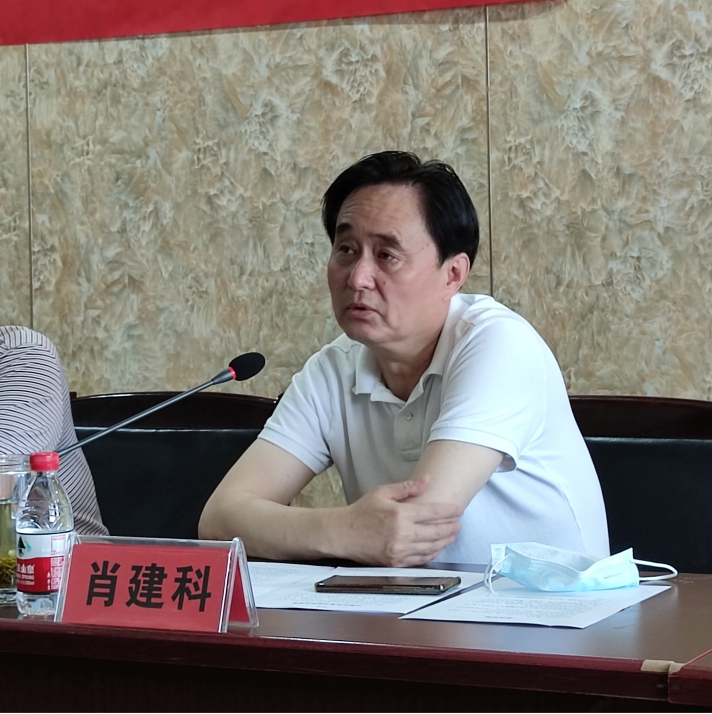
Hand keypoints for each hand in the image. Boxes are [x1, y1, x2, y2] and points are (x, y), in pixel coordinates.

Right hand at [333, 477, 462, 566]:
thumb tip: (426, 480)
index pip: (432, 512)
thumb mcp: (382, 492)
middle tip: (458, 524)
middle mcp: (402, 533)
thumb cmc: (361, 512)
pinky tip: (436, 549)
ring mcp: (399, 550)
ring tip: (451, 536)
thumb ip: (407, 487)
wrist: (343, 533)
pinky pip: (420, 559)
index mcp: (400, 514)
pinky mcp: (395, 562)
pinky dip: (432, 554)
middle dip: (451, 528)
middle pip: (436, 532)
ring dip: (444, 542)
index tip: (459, 510)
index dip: (449, 511)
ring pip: (431, 548)